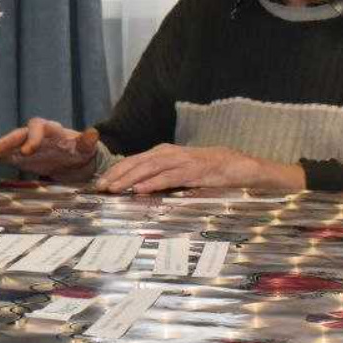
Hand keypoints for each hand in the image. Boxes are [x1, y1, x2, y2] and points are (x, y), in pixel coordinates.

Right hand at [0, 117, 100, 179]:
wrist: (77, 163)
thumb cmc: (81, 152)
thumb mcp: (87, 148)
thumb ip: (87, 141)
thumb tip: (93, 132)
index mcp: (52, 131)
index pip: (38, 126)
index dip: (32, 136)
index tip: (28, 150)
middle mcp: (37, 136)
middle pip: (20, 133)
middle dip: (8, 140)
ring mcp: (28, 146)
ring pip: (12, 143)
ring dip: (1, 148)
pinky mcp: (23, 158)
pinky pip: (10, 155)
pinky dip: (0, 157)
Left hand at [94, 144, 300, 194]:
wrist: (243, 166)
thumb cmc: (210, 172)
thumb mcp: (181, 173)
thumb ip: (162, 177)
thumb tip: (136, 189)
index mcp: (165, 153)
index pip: (134, 161)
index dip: (115, 171)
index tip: (98, 184)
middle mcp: (170, 153)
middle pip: (137, 162)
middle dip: (116, 175)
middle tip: (99, 188)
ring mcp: (183, 161)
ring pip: (149, 168)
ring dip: (129, 178)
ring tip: (113, 188)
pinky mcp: (195, 170)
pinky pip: (170, 177)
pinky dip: (153, 182)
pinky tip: (140, 189)